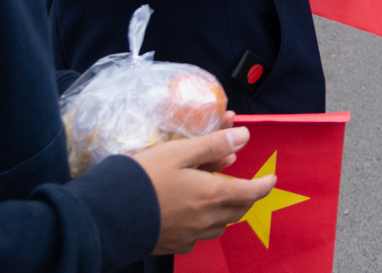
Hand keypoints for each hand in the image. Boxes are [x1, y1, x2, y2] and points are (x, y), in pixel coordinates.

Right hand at [134, 127, 273, 254]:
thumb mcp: (180, 152)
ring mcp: (190, 236)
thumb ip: (213, 145)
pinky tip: (192, 215)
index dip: (264, 185)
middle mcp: (206, 219)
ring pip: (220, 226)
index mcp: (212, 195)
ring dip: (226, 212)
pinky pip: (198, 237)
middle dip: (246, 198)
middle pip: (238, 211)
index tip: (271, 180)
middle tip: (245, 186)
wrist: (111, 215)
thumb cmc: (145, 178)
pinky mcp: (174, 245)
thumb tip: (243, 136)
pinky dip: (204, 225)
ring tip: (218, 197)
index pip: (251, 193)